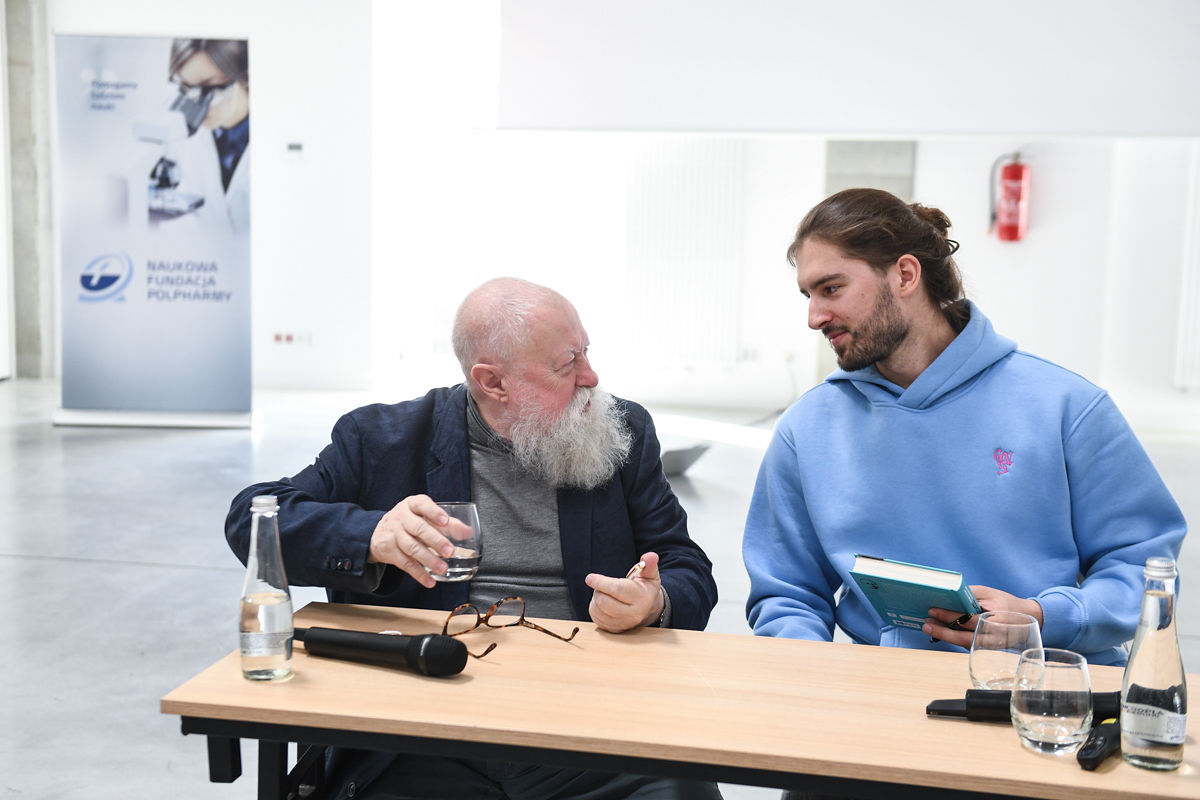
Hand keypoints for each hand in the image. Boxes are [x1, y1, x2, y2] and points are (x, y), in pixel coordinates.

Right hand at [368, 494, 468, 588]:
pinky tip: (430, 581)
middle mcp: (401, 517)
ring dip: (429, 559)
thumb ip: (448, 524)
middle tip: (450, 551)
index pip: (421, 504)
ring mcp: (393, 534)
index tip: (445, 521)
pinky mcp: (389, 551)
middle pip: (418, 528)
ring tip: (443, 568)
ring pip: (412, 547)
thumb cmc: (410, 521)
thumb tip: (469, 532)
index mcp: (412, 504)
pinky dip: (419, 574)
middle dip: (436, 540)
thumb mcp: (425, 517)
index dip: (434, 512)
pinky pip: (405, 564)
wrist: (378, 533)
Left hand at [585, 551, 664, 632]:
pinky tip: (603, 603)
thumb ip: (649, 565)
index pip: (618, 590)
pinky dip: (595, 609)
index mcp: (642, 598)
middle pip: (604, 601)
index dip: (601, 583)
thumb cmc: (646, 589)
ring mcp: (624, 624)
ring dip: (596, 598)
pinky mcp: (615, 630)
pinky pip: (596, 618)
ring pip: (598, 610)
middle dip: (599, 590)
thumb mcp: (650, 575)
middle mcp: (634, 614)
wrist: (649, 610)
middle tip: (603, 585)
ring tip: (605, 593)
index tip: (590, 578)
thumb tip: (649, 556)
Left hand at [923, 585, 1043, 647]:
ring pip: (965, 644)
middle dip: (943, 631)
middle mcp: (995, 636)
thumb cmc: (1006, 603)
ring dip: (946, 637)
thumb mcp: (989, 593)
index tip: (932, 610)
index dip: (949, 616)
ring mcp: (992, 645)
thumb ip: (969, 595)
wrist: (1030, 619)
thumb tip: (946, 597)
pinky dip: (954, 638)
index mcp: (996, 619)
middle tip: (926, 624)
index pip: (969, 619)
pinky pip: (969, 645)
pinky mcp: (989, 649)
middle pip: (965, 636)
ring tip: (930, 628)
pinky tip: (942, 631)